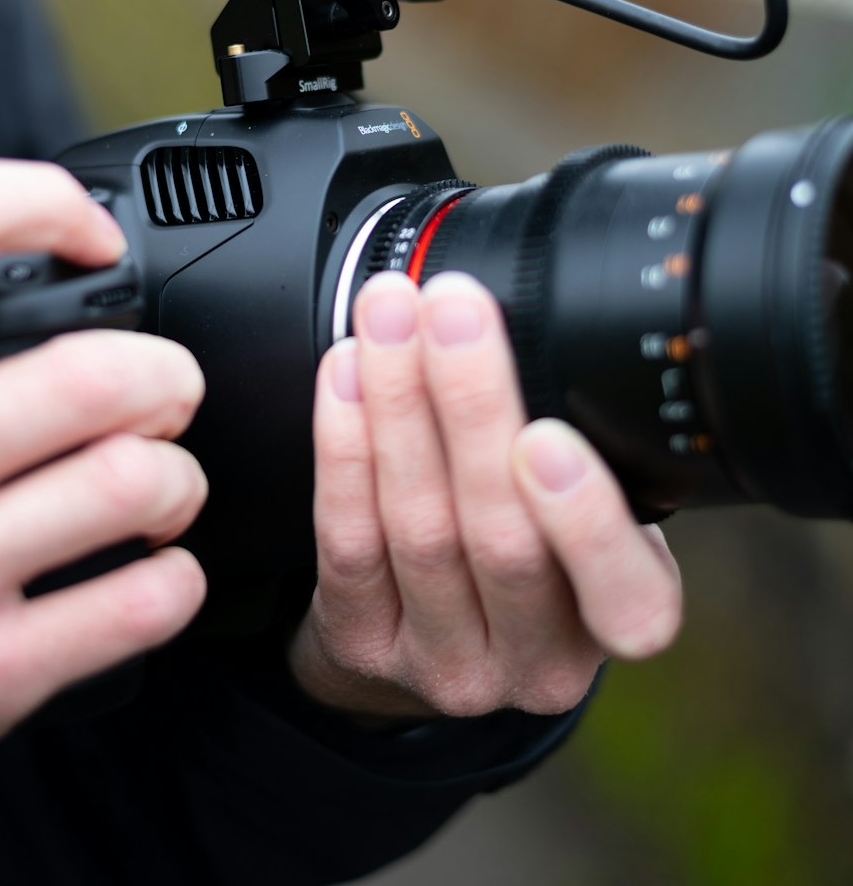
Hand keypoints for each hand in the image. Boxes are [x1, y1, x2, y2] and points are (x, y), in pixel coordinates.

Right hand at [0, 134, 208, 826]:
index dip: (38, 202)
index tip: (89, 235)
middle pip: (89, 372)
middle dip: (166, 374)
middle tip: (166, 388)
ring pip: (130, 482)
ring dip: (177, 475)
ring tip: (159, 479)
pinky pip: (139, 604)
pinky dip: (174, 578)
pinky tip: (149, 570)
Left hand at [289, 270, 680, 720]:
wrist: (432, 644)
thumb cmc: (532, 545)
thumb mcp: (595, 514)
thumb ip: (598, 450)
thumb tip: (553, 309)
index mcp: (620, 614)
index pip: (626, 598)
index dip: (585, 523)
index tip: (545, 435)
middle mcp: (538, 662)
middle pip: (501, 537)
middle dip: (472, 404)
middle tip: (453, 306)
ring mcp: (446, 663)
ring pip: (417, 529)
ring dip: (398, 402)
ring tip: (391, 315)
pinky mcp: (364, 645)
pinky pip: (347, 539)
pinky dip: (343, 445)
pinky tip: (345, 374)